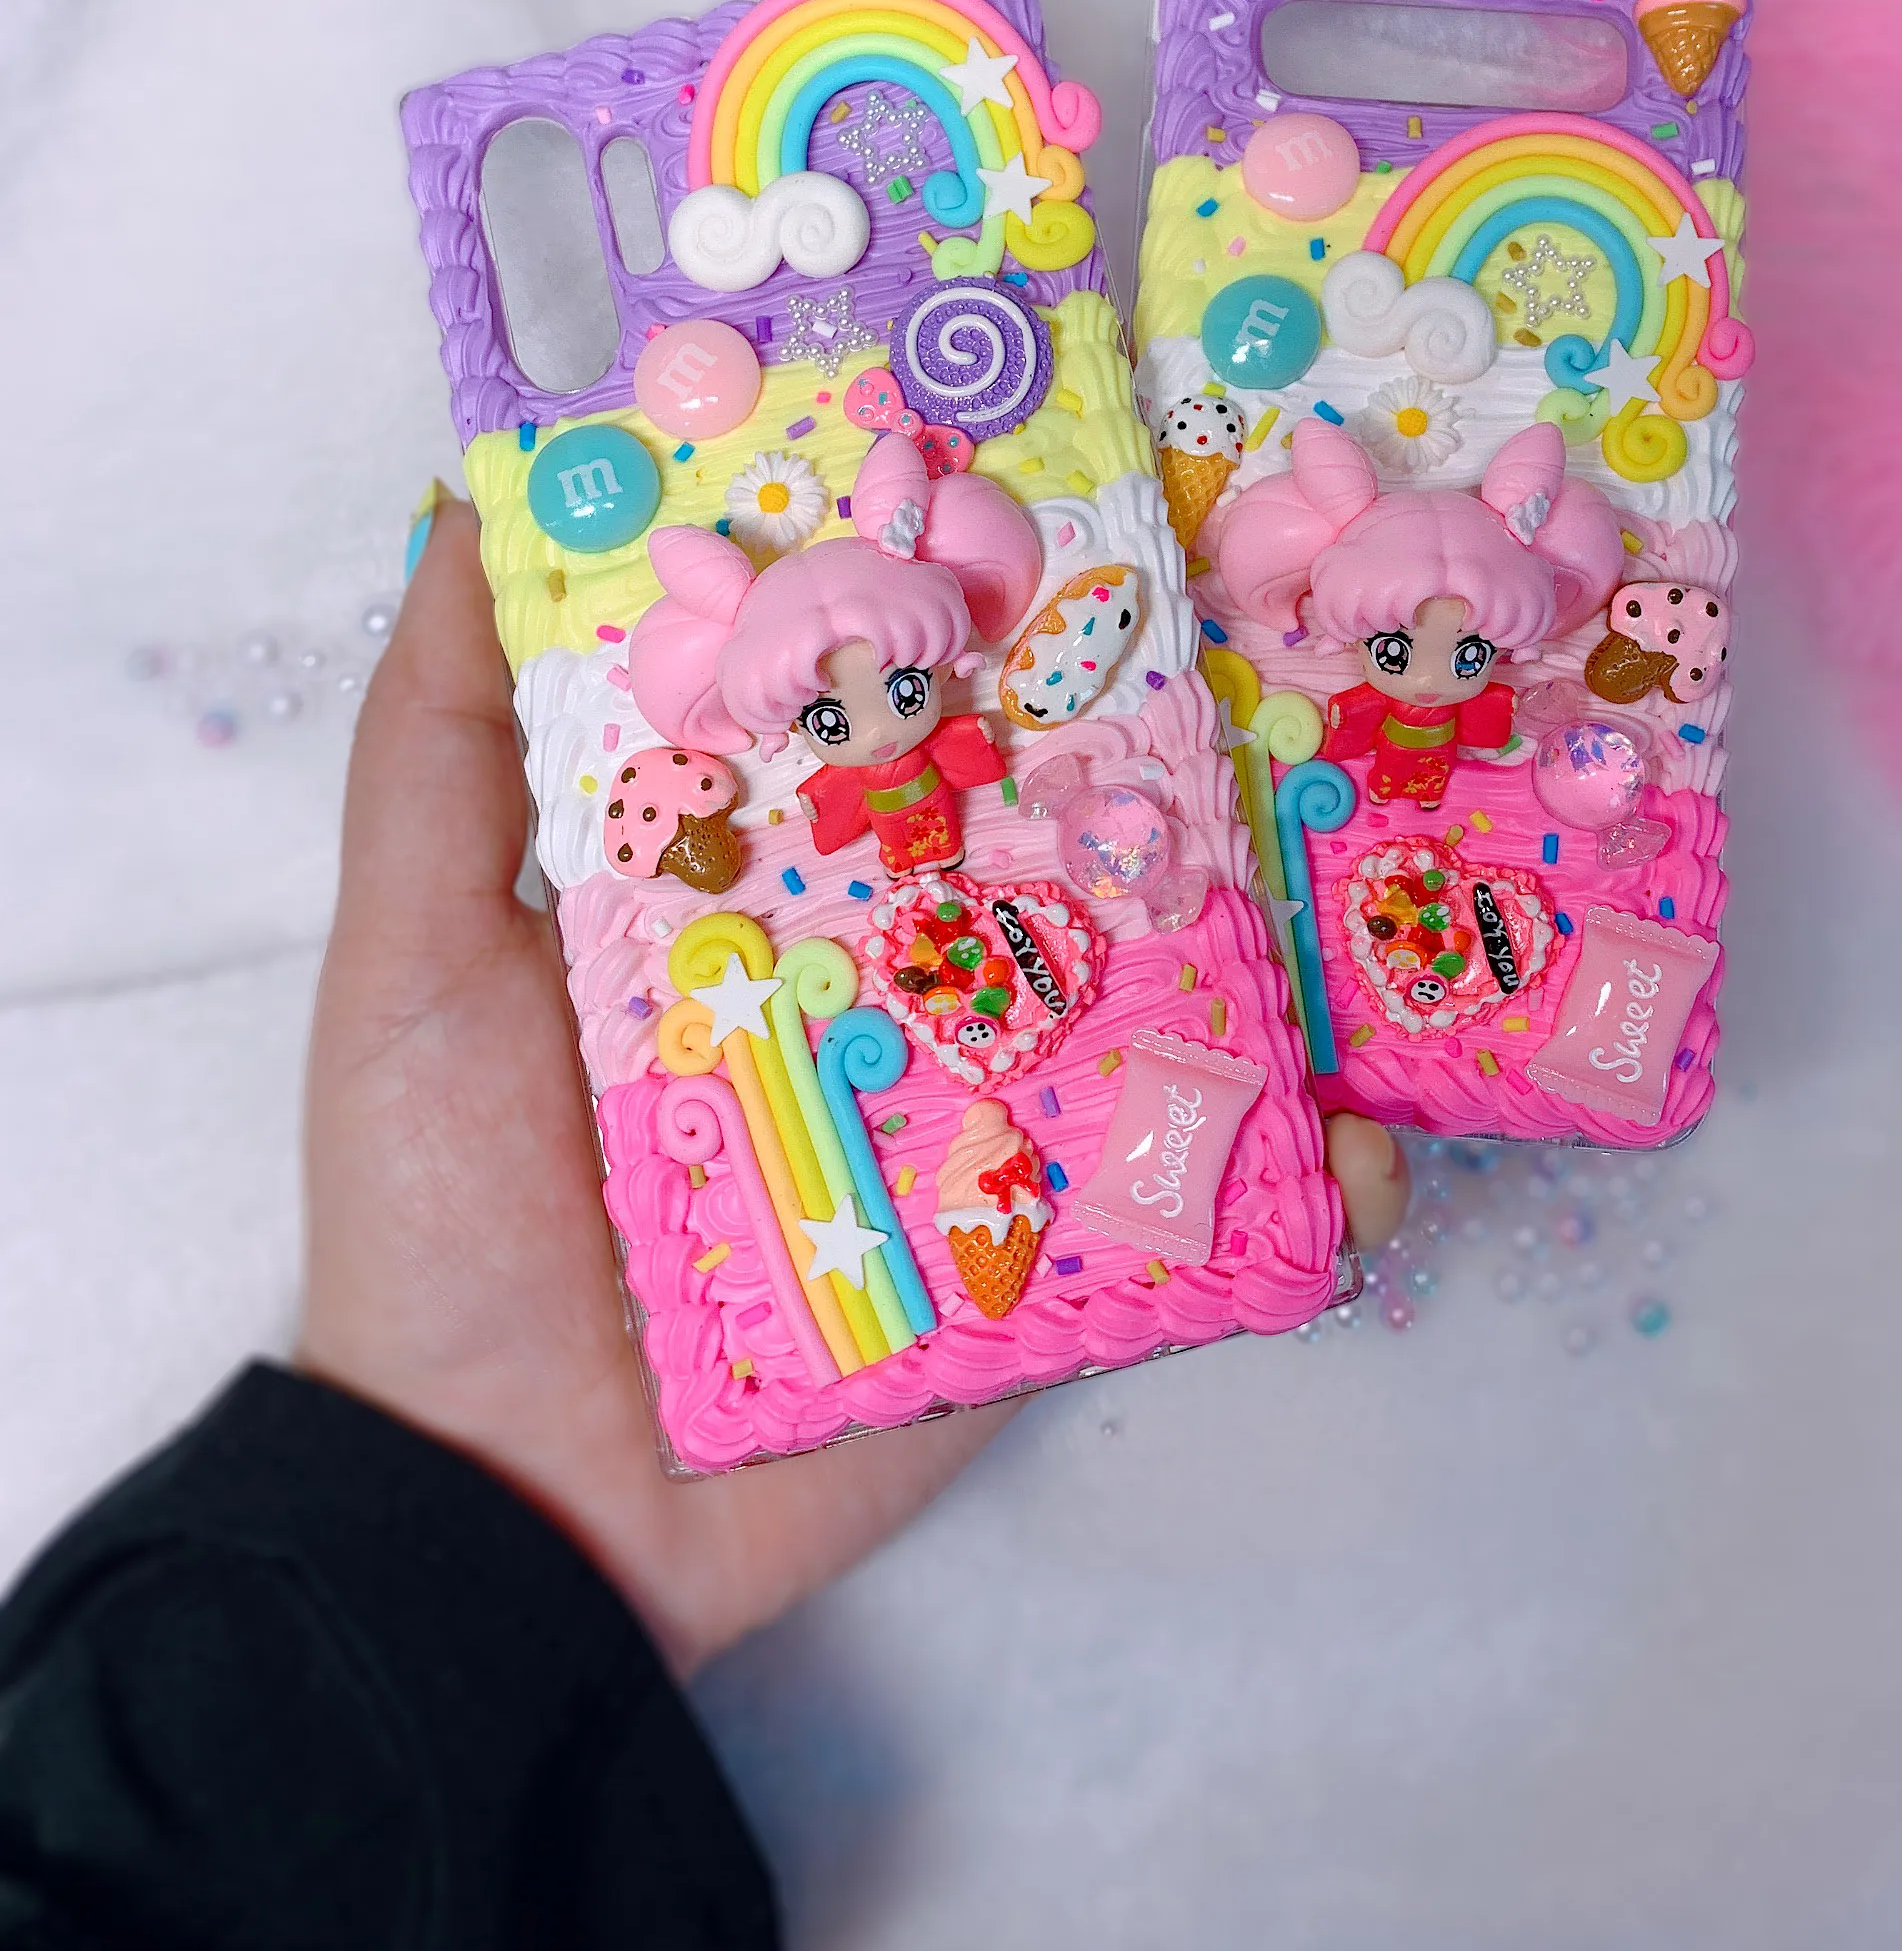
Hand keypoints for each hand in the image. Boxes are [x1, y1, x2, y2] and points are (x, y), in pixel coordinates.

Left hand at [300, 499, 1404, 1675]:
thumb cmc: (439, 1216)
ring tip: (1388, 880)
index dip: (959, 613)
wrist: (497, 1523)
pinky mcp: (1030, 1264)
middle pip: (1041, 849)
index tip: (1065, 480)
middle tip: (1301, 657)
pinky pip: (1178, 1213)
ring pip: (1143, 1012)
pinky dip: (1291, 1191)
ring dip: (1268, 959)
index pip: (880, 723)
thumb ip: (442, 744)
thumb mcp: (411, 957)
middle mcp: (878, 980)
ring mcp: (969, 1122)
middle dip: (1164, 762)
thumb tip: (474, 507)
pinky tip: (1367, 1154)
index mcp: (752, 891)